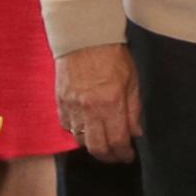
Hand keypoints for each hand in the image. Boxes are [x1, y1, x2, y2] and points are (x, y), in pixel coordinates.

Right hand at [58, 44, 140, 159]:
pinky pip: (67, 126)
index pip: (118, 141)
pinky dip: (77, 131)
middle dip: (108, 157)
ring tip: (102, 141)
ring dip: (92, 144)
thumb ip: (134, 110)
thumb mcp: (132, 81)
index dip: (123, 154)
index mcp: (111, 104)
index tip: (128, 156)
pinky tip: (86, 127)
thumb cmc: (112, 56)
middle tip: (116, 156)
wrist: (84, 38)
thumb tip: (135, 133)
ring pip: (80, 140)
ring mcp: (72, 107)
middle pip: (97, 148)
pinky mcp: (60, 102)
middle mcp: (90, 109)